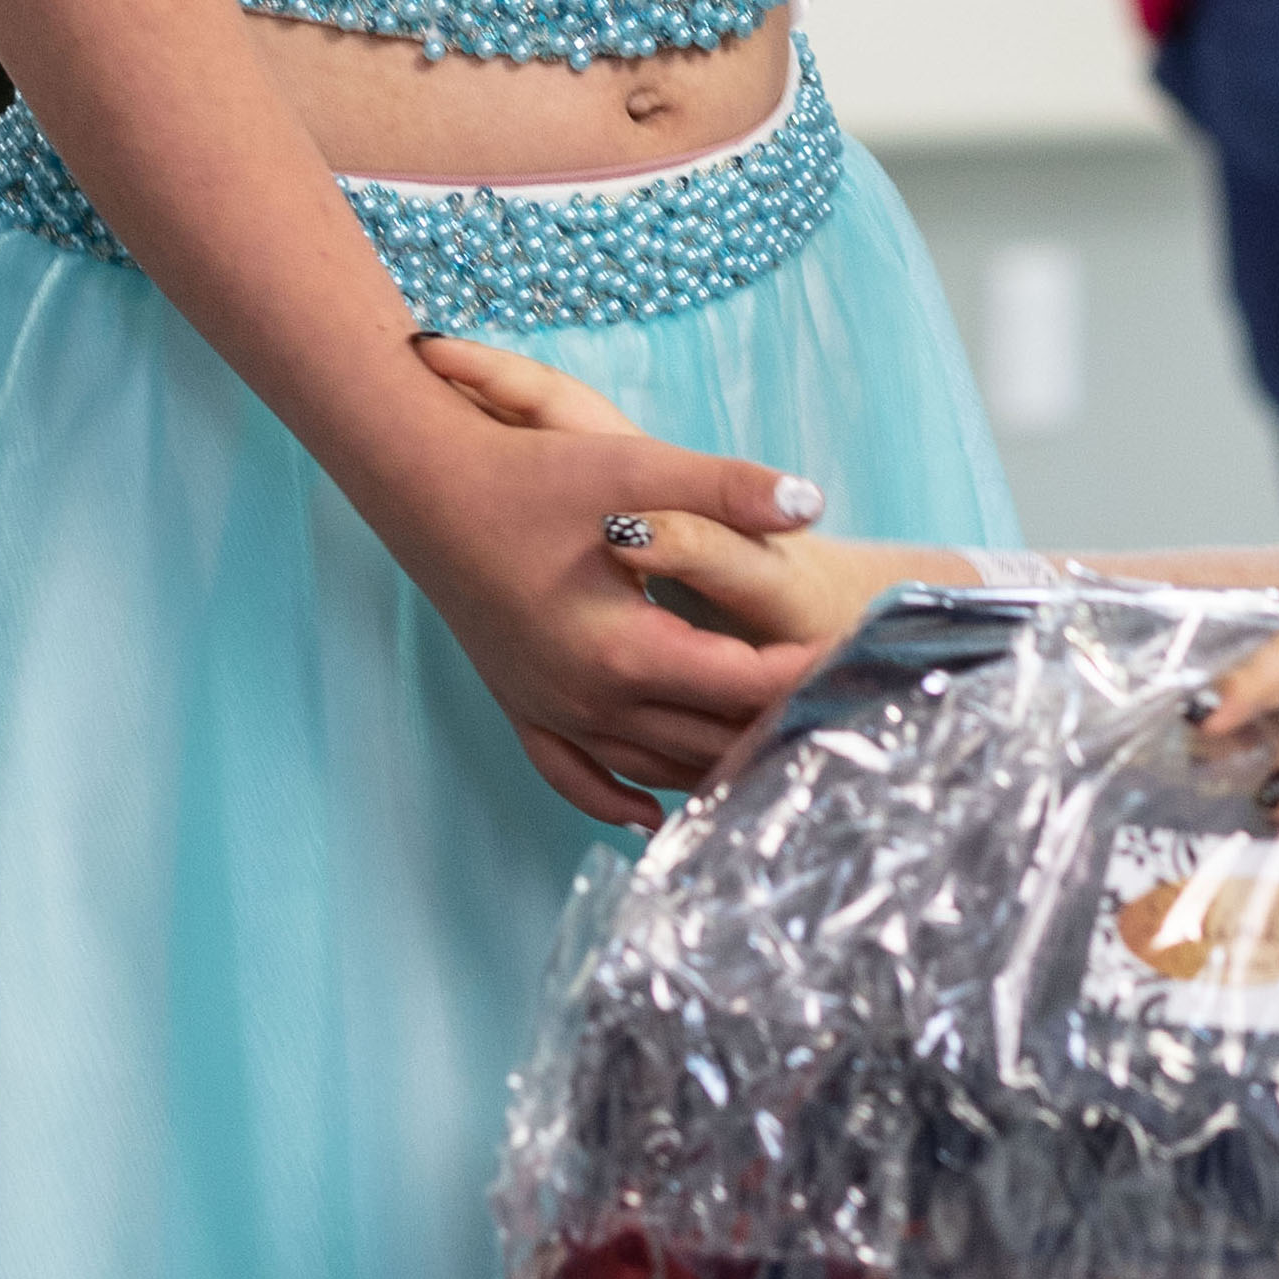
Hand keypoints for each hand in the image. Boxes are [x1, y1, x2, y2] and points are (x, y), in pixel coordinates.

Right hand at [375, 333, 837, 825]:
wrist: (421, 483)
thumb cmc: (530, 472)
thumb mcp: (636, 465)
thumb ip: (729, 488)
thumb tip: (812, 501)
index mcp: (625, 650)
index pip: (743, 683)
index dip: (805, 677)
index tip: (856, 673)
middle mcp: (587, 698)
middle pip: (703, 739)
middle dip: (768, 731)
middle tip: (830, 728)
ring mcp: (549, 708)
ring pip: (647, 765)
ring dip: (706, 768)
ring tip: (766, 765)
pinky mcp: (520, 703)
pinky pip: (573, 775)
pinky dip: (614, 798)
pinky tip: (647, 813)